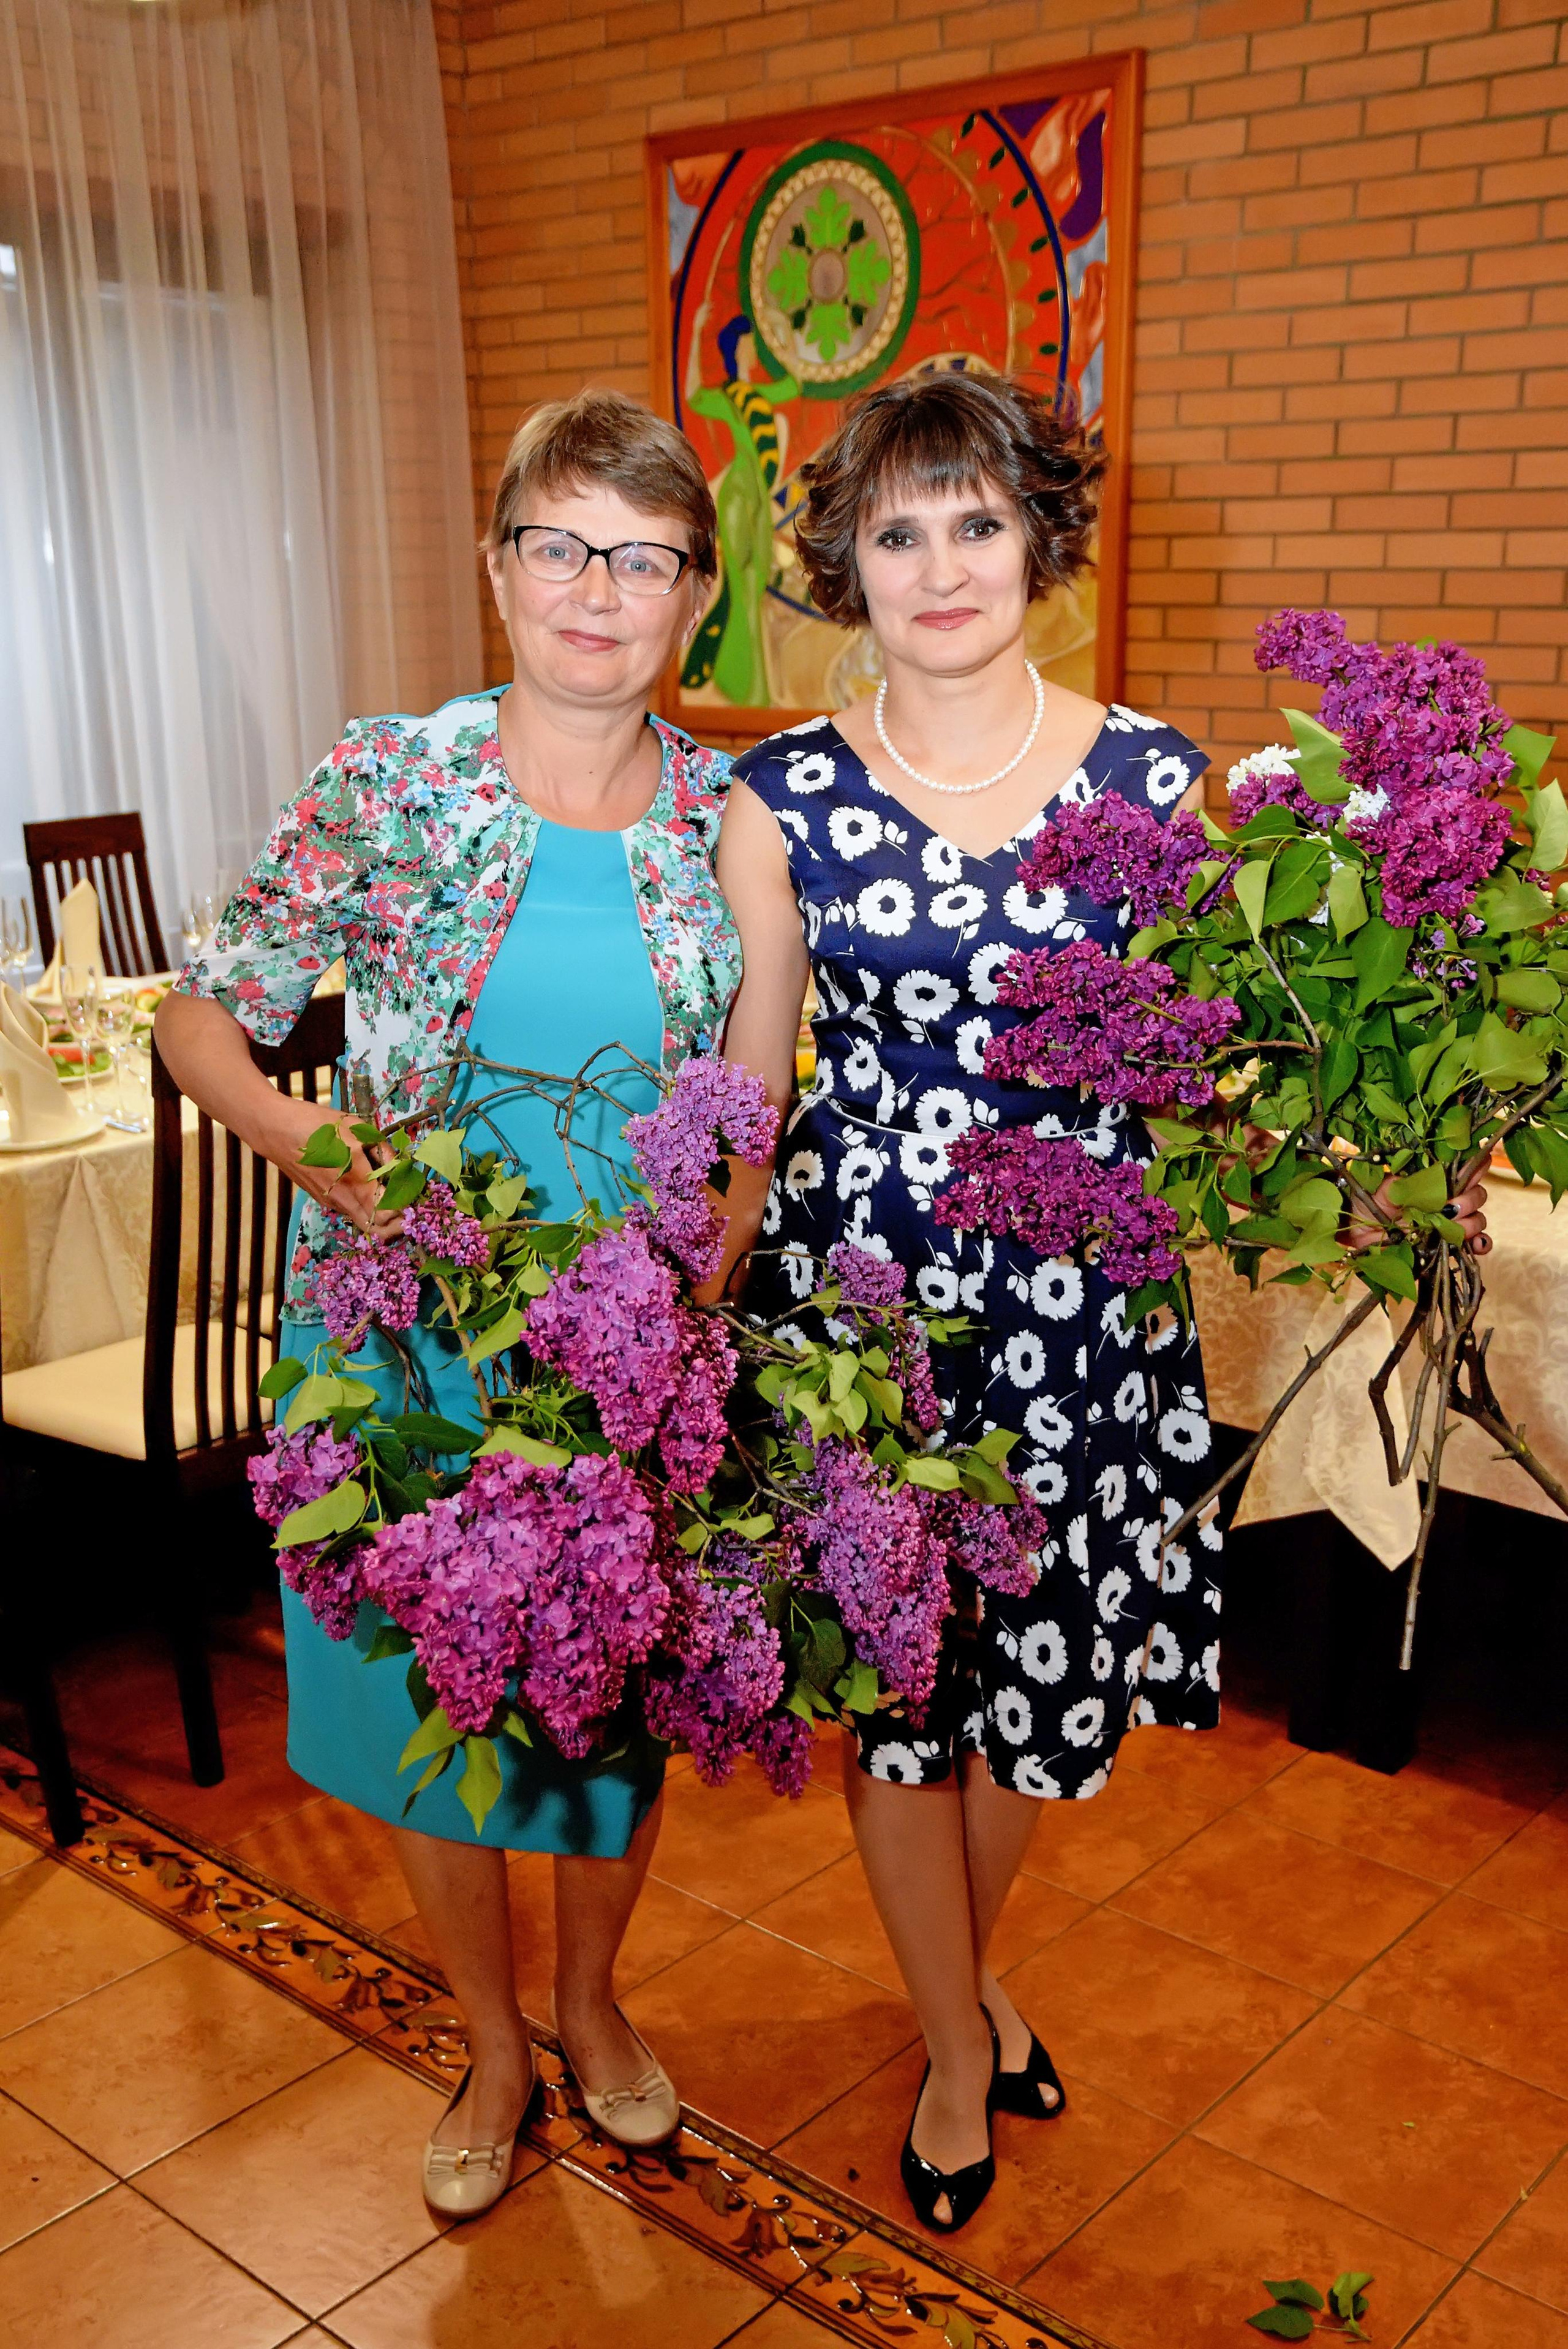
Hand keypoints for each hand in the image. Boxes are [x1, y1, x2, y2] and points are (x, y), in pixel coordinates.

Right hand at [260, 1096, 398, 1236]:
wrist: (275, 1131)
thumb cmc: (317, 1125)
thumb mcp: (356, 1128)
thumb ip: (382, 1150)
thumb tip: (401, 1167)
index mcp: (356, 1179)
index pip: (387, 1213)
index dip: (404, 1209)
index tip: (412, 1197)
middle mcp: (344, 1197)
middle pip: (376, 1228)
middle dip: (396, 1223)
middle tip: (407, 1207)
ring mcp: (331, 1202)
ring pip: (362, 1221)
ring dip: (380, 1215)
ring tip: (390, 1195)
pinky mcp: (323, 1200)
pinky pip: (349, 1210)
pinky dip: (363, 1206)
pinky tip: (367, 1187)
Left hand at [1350, 1172, 1489, 1257]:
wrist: (1356, 1233)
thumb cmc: (1367, 1203)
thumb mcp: (1384, 1188)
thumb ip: (1408, 1183)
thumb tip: (1432, 1184)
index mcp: (1434, 1181)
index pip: (1464, 1169)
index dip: (1475, 1167)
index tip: (1473, 1170)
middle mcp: (1445, 1200)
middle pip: (1477, 1195)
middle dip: (1470, 1199)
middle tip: (1451, 1207)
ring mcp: (1448, 1223)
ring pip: (1477, 1218)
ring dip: (1472, 1222)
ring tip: (1453, 1225)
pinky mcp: (1446, 1244)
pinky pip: (1474, 1244)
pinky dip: (1480, 1243)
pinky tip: (1475, 1245)